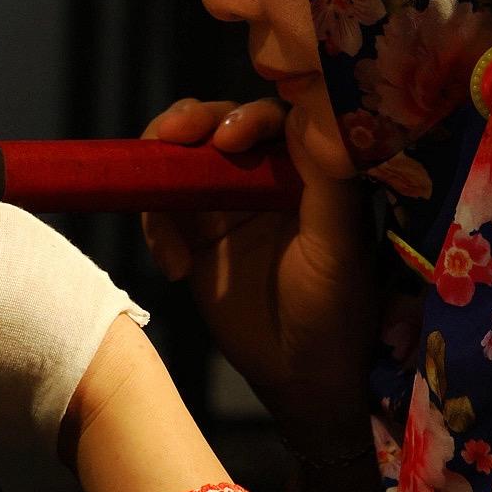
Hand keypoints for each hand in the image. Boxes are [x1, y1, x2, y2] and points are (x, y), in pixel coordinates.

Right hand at [141, 97, 376, 455]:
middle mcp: (264, 176)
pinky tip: (174, 266)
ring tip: (157, 204)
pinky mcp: (194, 233)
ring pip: (184, 158)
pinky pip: (162, 208)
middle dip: (191, 122)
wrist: (298, 376)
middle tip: (167, 137)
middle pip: (220, 124)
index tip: (226, 136)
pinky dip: (155, 226)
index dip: (246, 115)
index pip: (274, 119)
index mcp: (306, 170)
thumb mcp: (336, 246)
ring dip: (162, 168)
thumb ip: (325, 182)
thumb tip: (306, 117)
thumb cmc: (333, 310)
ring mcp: (226, 202)